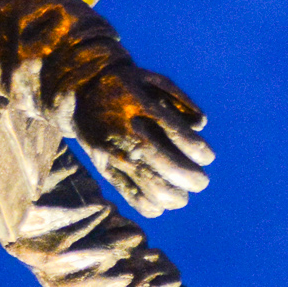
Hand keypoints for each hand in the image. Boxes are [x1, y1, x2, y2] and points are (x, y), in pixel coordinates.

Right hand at [76, 64, 214, 215]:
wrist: (80, 92)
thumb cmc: (126, 85)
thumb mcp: (153, 79)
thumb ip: (181, 99)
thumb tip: (201, 125)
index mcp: (144, 108)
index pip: (182, 137)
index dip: (201, 152)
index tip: (207, 157)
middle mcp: (130, 134)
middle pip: (172, 168)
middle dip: (194, 179)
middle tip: (201, 182)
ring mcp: (116, 154)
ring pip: (154, 189)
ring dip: (176, 197)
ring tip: (182, 196)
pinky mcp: (105, 169)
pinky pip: (132, 196)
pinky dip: (152, 206)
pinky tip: (160, 202)